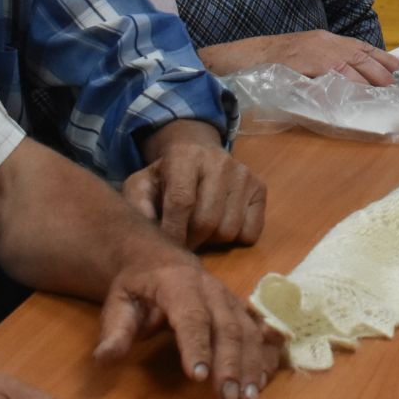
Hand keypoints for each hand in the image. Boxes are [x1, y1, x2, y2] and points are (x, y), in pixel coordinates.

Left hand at [92, 253, 280, 398]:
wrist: (160, 258)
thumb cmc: (137, 286)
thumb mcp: (118, 303)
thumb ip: (114, 331)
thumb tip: (105, 359)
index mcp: (178, 284)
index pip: (191, 316)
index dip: (196, 346)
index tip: (198, 378)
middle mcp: (211, 289)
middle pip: (227, 327)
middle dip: (230, 364)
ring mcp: (229, 298)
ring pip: (248, 330)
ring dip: (251, 365)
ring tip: (249, 398)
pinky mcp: (240, 309)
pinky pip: (258, 331)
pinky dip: (263, 356)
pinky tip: (262, 381)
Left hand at [127, 121, 267, 247]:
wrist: (196, 151)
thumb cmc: (165, 177)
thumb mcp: (141, 186)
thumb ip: (138, 209)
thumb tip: (153, 237)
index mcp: (184, 156)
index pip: (181, 201)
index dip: (172, 231)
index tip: (167, 247)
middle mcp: (219, 161)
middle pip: (206, 221)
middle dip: (191, 241)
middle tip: (182, 242)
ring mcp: (243, 174)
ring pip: (229, 230)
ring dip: (211, 241)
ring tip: (199, 231)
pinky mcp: (260, 188)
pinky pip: (251, 231)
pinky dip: (235, 238)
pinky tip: (220, 225)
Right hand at [203, 31, 398, 85]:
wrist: (246, 57)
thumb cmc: (276, 61)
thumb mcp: (308, 56)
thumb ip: (330, 65)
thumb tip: (356, 82)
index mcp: (328, 40)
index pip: (363, 48)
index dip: (385, 59)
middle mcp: (325, 43)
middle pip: (361, 56)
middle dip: (382, 72)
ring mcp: (314, 53)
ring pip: (349, 65)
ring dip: (368, 81)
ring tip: (383, 94)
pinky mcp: (302, 65)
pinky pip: (326, 77)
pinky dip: (342, 86)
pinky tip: (355, 96)